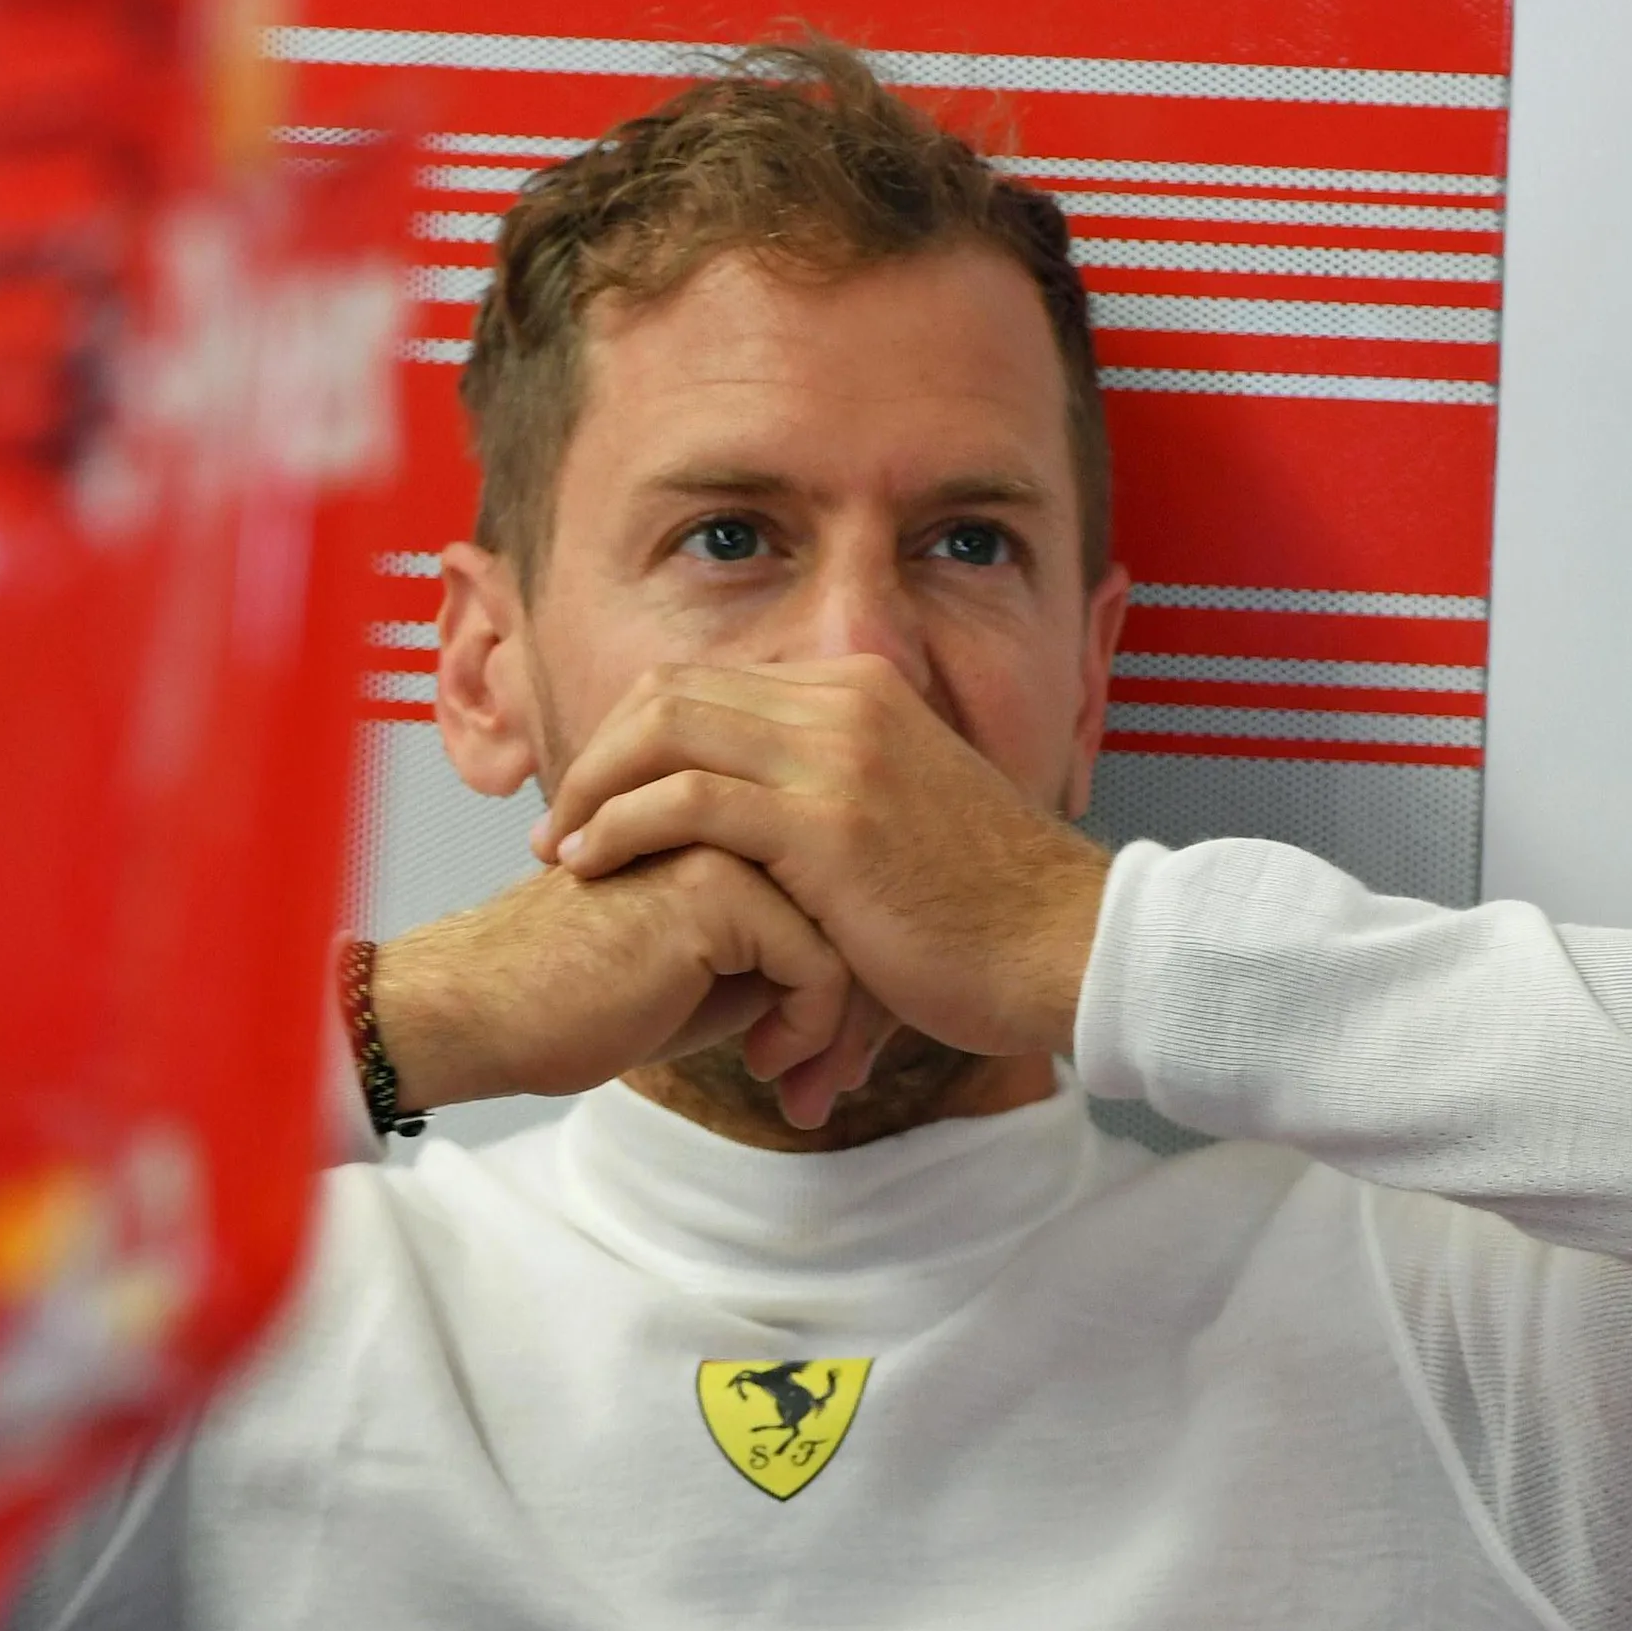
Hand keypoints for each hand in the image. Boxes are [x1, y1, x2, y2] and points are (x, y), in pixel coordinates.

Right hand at [367, 848, 886, 1128]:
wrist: (485, 1009)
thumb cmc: (588, 997)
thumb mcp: (710, 973)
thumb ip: (783, 948)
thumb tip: (867, 980)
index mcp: (731, 815)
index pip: (842, 885)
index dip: (858, 979)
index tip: (833, 1058)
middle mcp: (733, 811)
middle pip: (856, 906)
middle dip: (863, 1011)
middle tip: (830, 1082)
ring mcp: (725, 840)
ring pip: (849, 935)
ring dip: (838, 1028)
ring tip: (795, 1079)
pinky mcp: (714, 889)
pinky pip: (818, 967)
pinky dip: (809, 1031)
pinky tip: (763, 1065)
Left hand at [532, 657, 1110, 1061]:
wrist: (1068, 946)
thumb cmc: (989, 917)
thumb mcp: (903, 826)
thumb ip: (828, 814)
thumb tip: (769, 858)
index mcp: (863, 692)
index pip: (711, 684)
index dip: (637, 736)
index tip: (601, 799)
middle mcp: (847, 700)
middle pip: (673, 692)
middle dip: (601, 754)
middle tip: (564, 824)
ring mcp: (838, 753)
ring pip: (666, 731)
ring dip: (596, 790)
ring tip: (565, 850)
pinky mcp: (827, 821)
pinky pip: (690, 799)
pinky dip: (625, 826)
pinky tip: (598, 866)